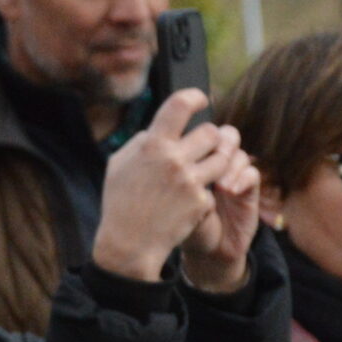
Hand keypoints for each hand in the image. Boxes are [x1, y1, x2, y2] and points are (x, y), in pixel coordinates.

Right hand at [93, 89, 240, 282]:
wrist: (129, 244)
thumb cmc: (120, 203)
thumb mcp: (119, 164)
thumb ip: (142, 141)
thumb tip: (158, 128)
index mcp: (152, 144)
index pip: (180, 105)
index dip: (195, 96)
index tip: (202, 99)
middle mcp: (174, 159)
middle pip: (211, 132)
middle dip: (210, 137)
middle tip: (205, 145)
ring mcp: (190, 181)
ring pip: (222, 158)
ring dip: (216, 161)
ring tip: (206, 168)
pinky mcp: (201, 202)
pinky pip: (214, 187)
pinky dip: (206, 192)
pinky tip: (191, 201)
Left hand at [181, 142, 260, 294]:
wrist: (205, 252)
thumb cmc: (182, 226)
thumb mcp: (170, 200)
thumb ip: (171, 177)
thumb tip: (170, 155)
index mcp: (196, 159)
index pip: (200, 132)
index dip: (199, 132)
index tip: (186, 145)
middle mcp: (217, 164)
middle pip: (224, 135)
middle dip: (218, 142)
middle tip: (206, 159)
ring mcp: (234, 176)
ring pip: (239, 153)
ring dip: (229, 164)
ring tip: (219, 184)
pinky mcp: (249, 192)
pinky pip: (252, 174)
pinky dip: (242, 178)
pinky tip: (230, 191)